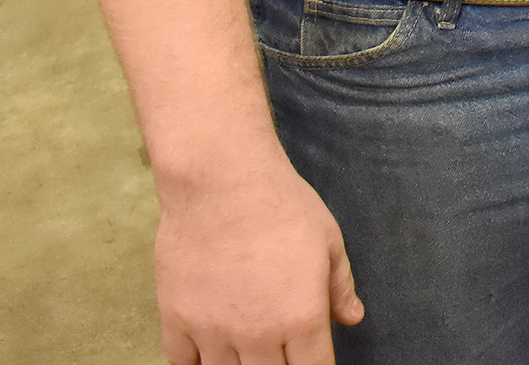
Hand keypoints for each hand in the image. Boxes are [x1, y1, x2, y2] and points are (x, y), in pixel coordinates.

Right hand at [156, 154, 361, 364]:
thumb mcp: (329, 241)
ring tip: (248, 350)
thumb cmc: (282, 206)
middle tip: (280, 351)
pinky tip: (209, 353)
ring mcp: (212, 332)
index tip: (311, 358)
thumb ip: (339, 286)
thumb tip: (352, 318)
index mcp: (302, 318)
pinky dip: (197, 364)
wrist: (221, 182)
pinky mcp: (176, 321)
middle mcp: (257, 335)